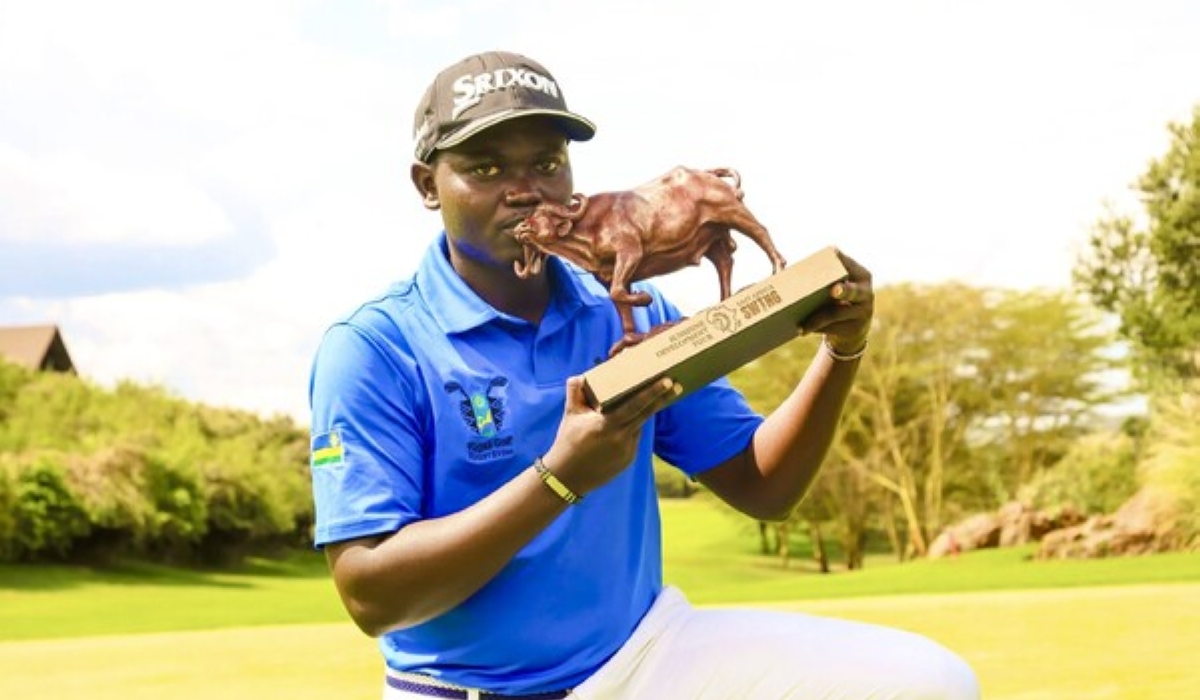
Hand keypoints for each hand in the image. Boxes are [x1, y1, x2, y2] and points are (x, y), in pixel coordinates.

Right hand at [541, 376, 679, 495]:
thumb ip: (575, 392)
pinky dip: (630, 431)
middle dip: (662, 399)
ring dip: (641, 415)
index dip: (652, 393)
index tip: (668, 382)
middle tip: (677, 386)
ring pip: (638, 426)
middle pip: (646, 414)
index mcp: (607, 425)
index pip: (635, 405)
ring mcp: (627, 451)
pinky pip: (633, 439)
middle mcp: (621, 438)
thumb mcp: (570, 415)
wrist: (567, 478)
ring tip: (645, 404)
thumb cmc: (567, 443)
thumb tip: (580, 376)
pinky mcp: (628, 460)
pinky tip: (622, 429)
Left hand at [800, 249, 873, 353]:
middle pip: (853, 291)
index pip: (849, 264)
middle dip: (843, 290)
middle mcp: (866, 292)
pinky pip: (832, 328)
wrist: (850, 329)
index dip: (841, 259)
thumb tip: (780, 270)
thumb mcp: (832, 286)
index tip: (833, 251)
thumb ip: (817, 276)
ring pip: (835, 313)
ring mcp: (864, 312)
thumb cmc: (835, 299)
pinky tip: (802, 330)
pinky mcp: (855, 329)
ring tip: (800, 323)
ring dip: (815, 318)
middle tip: (834, 290)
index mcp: (861, 275)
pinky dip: (816, 328)